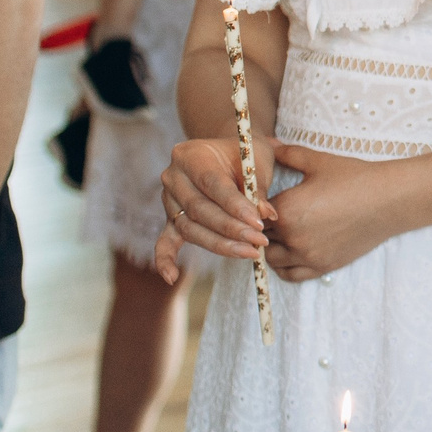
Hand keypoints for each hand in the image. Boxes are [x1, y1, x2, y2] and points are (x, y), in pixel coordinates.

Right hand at [157, 136, 276, 280]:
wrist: (227, 153)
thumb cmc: (244, 155)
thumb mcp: (257, 160)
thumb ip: (258, 187)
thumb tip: (265, 215)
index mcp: (191, 155)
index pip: (213, 183)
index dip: (235, 205)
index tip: (258, 222)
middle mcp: (173, 176)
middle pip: (199, 210)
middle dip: (231, 229)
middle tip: (259, 241)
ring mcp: (169, 200)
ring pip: (191, 228)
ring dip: (220, 245)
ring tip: (250, 252)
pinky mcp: (171, 219)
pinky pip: (166, 241)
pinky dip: (166, 259)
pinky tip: (171, 277)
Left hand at [266, 145, 403, 281]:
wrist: (388, 200)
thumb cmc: (354, 177)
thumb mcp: (318, 161)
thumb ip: (288, 154)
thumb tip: (269, 145)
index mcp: (286, 210)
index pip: (254, 214)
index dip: (255, 207)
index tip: (262, 201)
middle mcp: (293, 237)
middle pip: (259, 238)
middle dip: (261, 228)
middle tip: (270, 217)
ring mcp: (308, 255)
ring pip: (271, 259)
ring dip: (271, 248)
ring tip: (280, 235)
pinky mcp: (322, 266)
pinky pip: (290, 275)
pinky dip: (285, 266)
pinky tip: (290, 252)